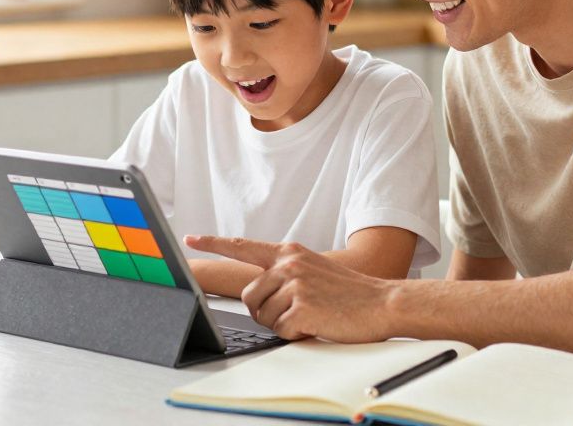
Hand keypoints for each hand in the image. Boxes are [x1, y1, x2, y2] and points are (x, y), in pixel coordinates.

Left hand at [185, 235, 397, 341]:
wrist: (382, 302)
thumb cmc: (349, 292)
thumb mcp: (313, 270)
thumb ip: (284, 273)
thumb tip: (257, 292)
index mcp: (289, 252)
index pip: (243, 246)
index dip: (213, 243)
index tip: (190, 239)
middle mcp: (287, 263)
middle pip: (248, 296)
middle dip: (264, 311)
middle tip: (294, 312)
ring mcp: (294, 284)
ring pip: (263, 316)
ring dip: (283, 323)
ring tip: (311, 314)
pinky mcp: (300, 307)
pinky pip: (280, 330)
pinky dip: (295, 334)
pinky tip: (316, 323)